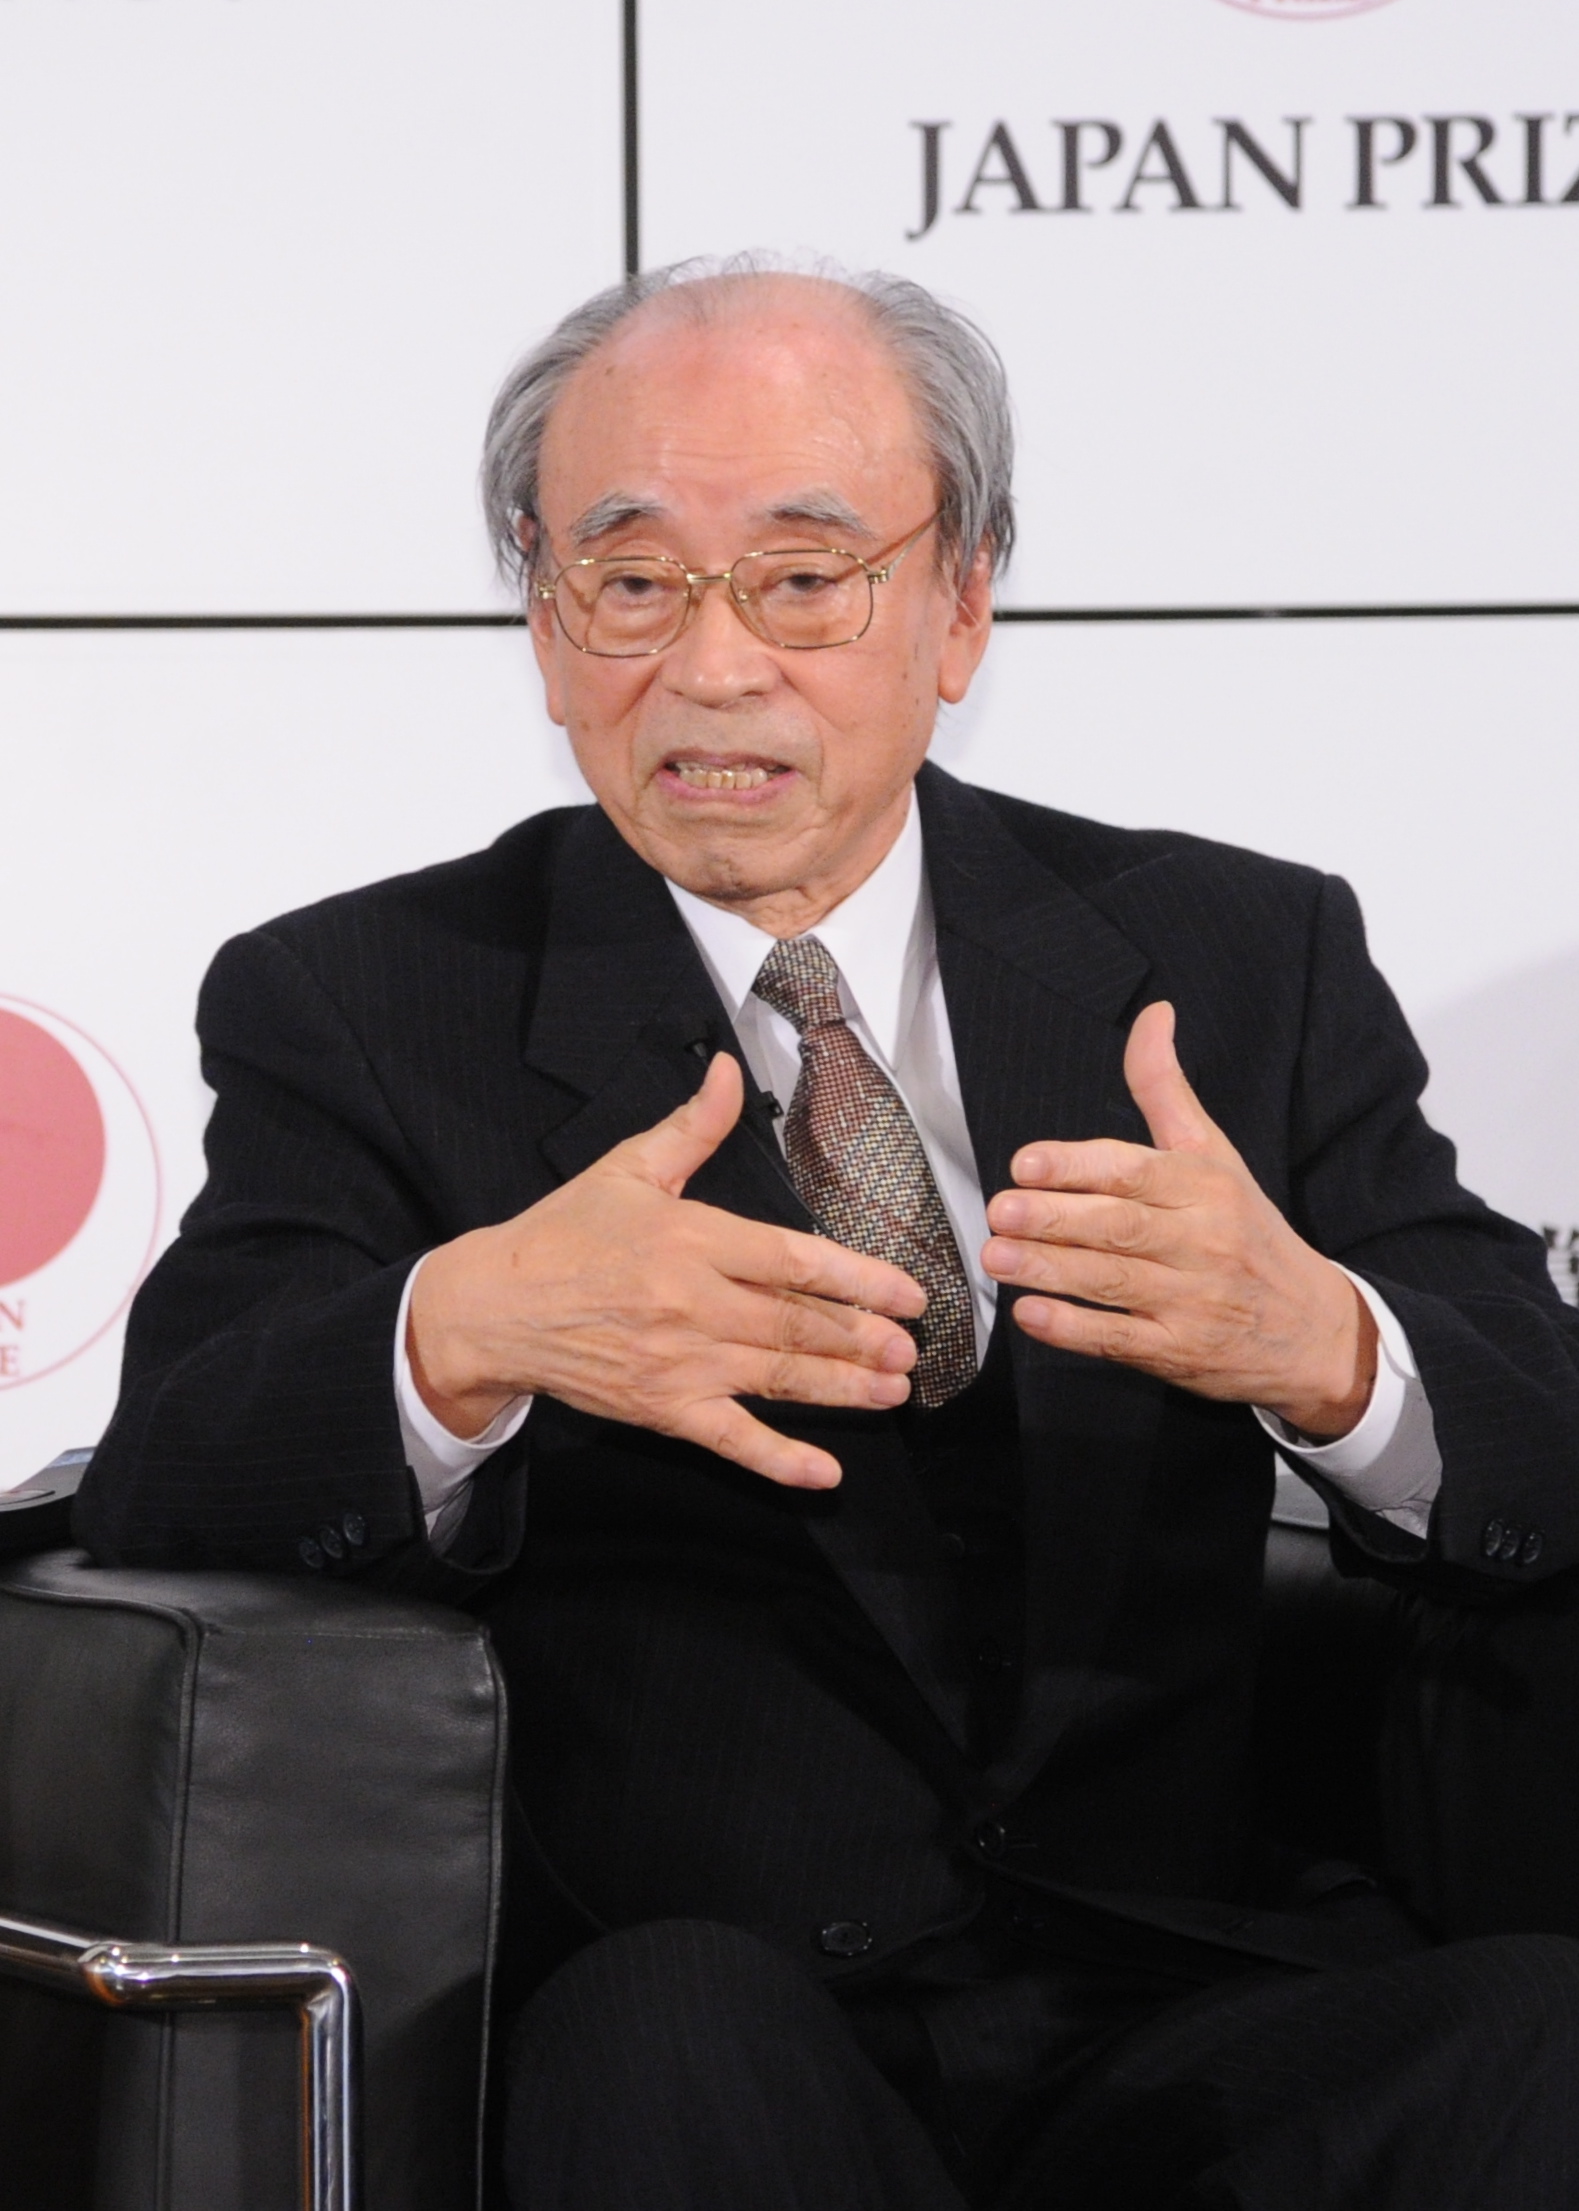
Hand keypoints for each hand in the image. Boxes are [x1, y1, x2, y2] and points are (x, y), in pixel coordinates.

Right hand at [407, 1053, 924, 1488]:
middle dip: (862, 1339)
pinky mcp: (662, 1409)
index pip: (792, 1260)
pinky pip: (732, 1439)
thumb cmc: (565, 1234)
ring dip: (842, 1389)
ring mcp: (679, 1362)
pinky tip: (825, 1474)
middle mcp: (692, 1303)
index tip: (908, 1293)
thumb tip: (728, 1068)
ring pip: (778, 1378)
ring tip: (893, 1392)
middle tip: (913, 1350)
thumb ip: (692, 1126)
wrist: (496, 1307)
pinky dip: (779, 1459)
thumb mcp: (627, 1168)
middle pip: (796, 1324)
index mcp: (692, 1239)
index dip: (858, 1278)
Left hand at [982, 1002, 1376, 1437]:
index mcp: (1206, 1186)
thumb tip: (1154, 1014)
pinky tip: (1031, 1314)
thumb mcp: (1216, 1154)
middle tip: (999, 1210)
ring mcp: (1192, 1301)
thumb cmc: (1248, 1231)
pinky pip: (1120, 1340)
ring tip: (997, 1256)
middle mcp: (1202, 1241)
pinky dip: (1073, 1329)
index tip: (1026, 1163)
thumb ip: (1167, 1088)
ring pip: (1112, 1282)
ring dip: (1050, 1270)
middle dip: (1053, 1218)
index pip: (1136, 1171)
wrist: (1313, 1329)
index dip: (1078, 1166)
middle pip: (1119, 1226)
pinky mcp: (1179, 1352)